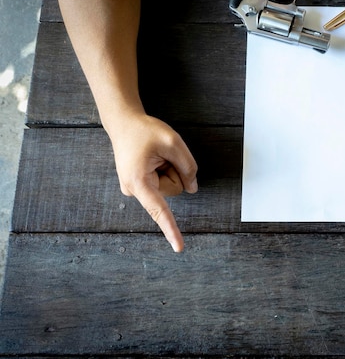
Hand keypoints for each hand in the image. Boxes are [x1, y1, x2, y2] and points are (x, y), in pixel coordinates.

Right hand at [108, 114, 197, 251]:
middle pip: (174, 189)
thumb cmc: (145, 131)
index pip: (159, 210)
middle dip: (174, 170)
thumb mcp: (173, 142)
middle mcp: (134, 190)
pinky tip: (151, 158)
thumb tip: (192, 189)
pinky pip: (163, 182)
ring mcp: (135, 189)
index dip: (171, 229)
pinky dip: (164, 168)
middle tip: (158, 152)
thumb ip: (188, 167)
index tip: (179, 248)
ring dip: (168, 168)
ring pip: (170, 186)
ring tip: (153, 154)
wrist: (123, 124)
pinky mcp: (139, 187)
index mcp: (139, 182)